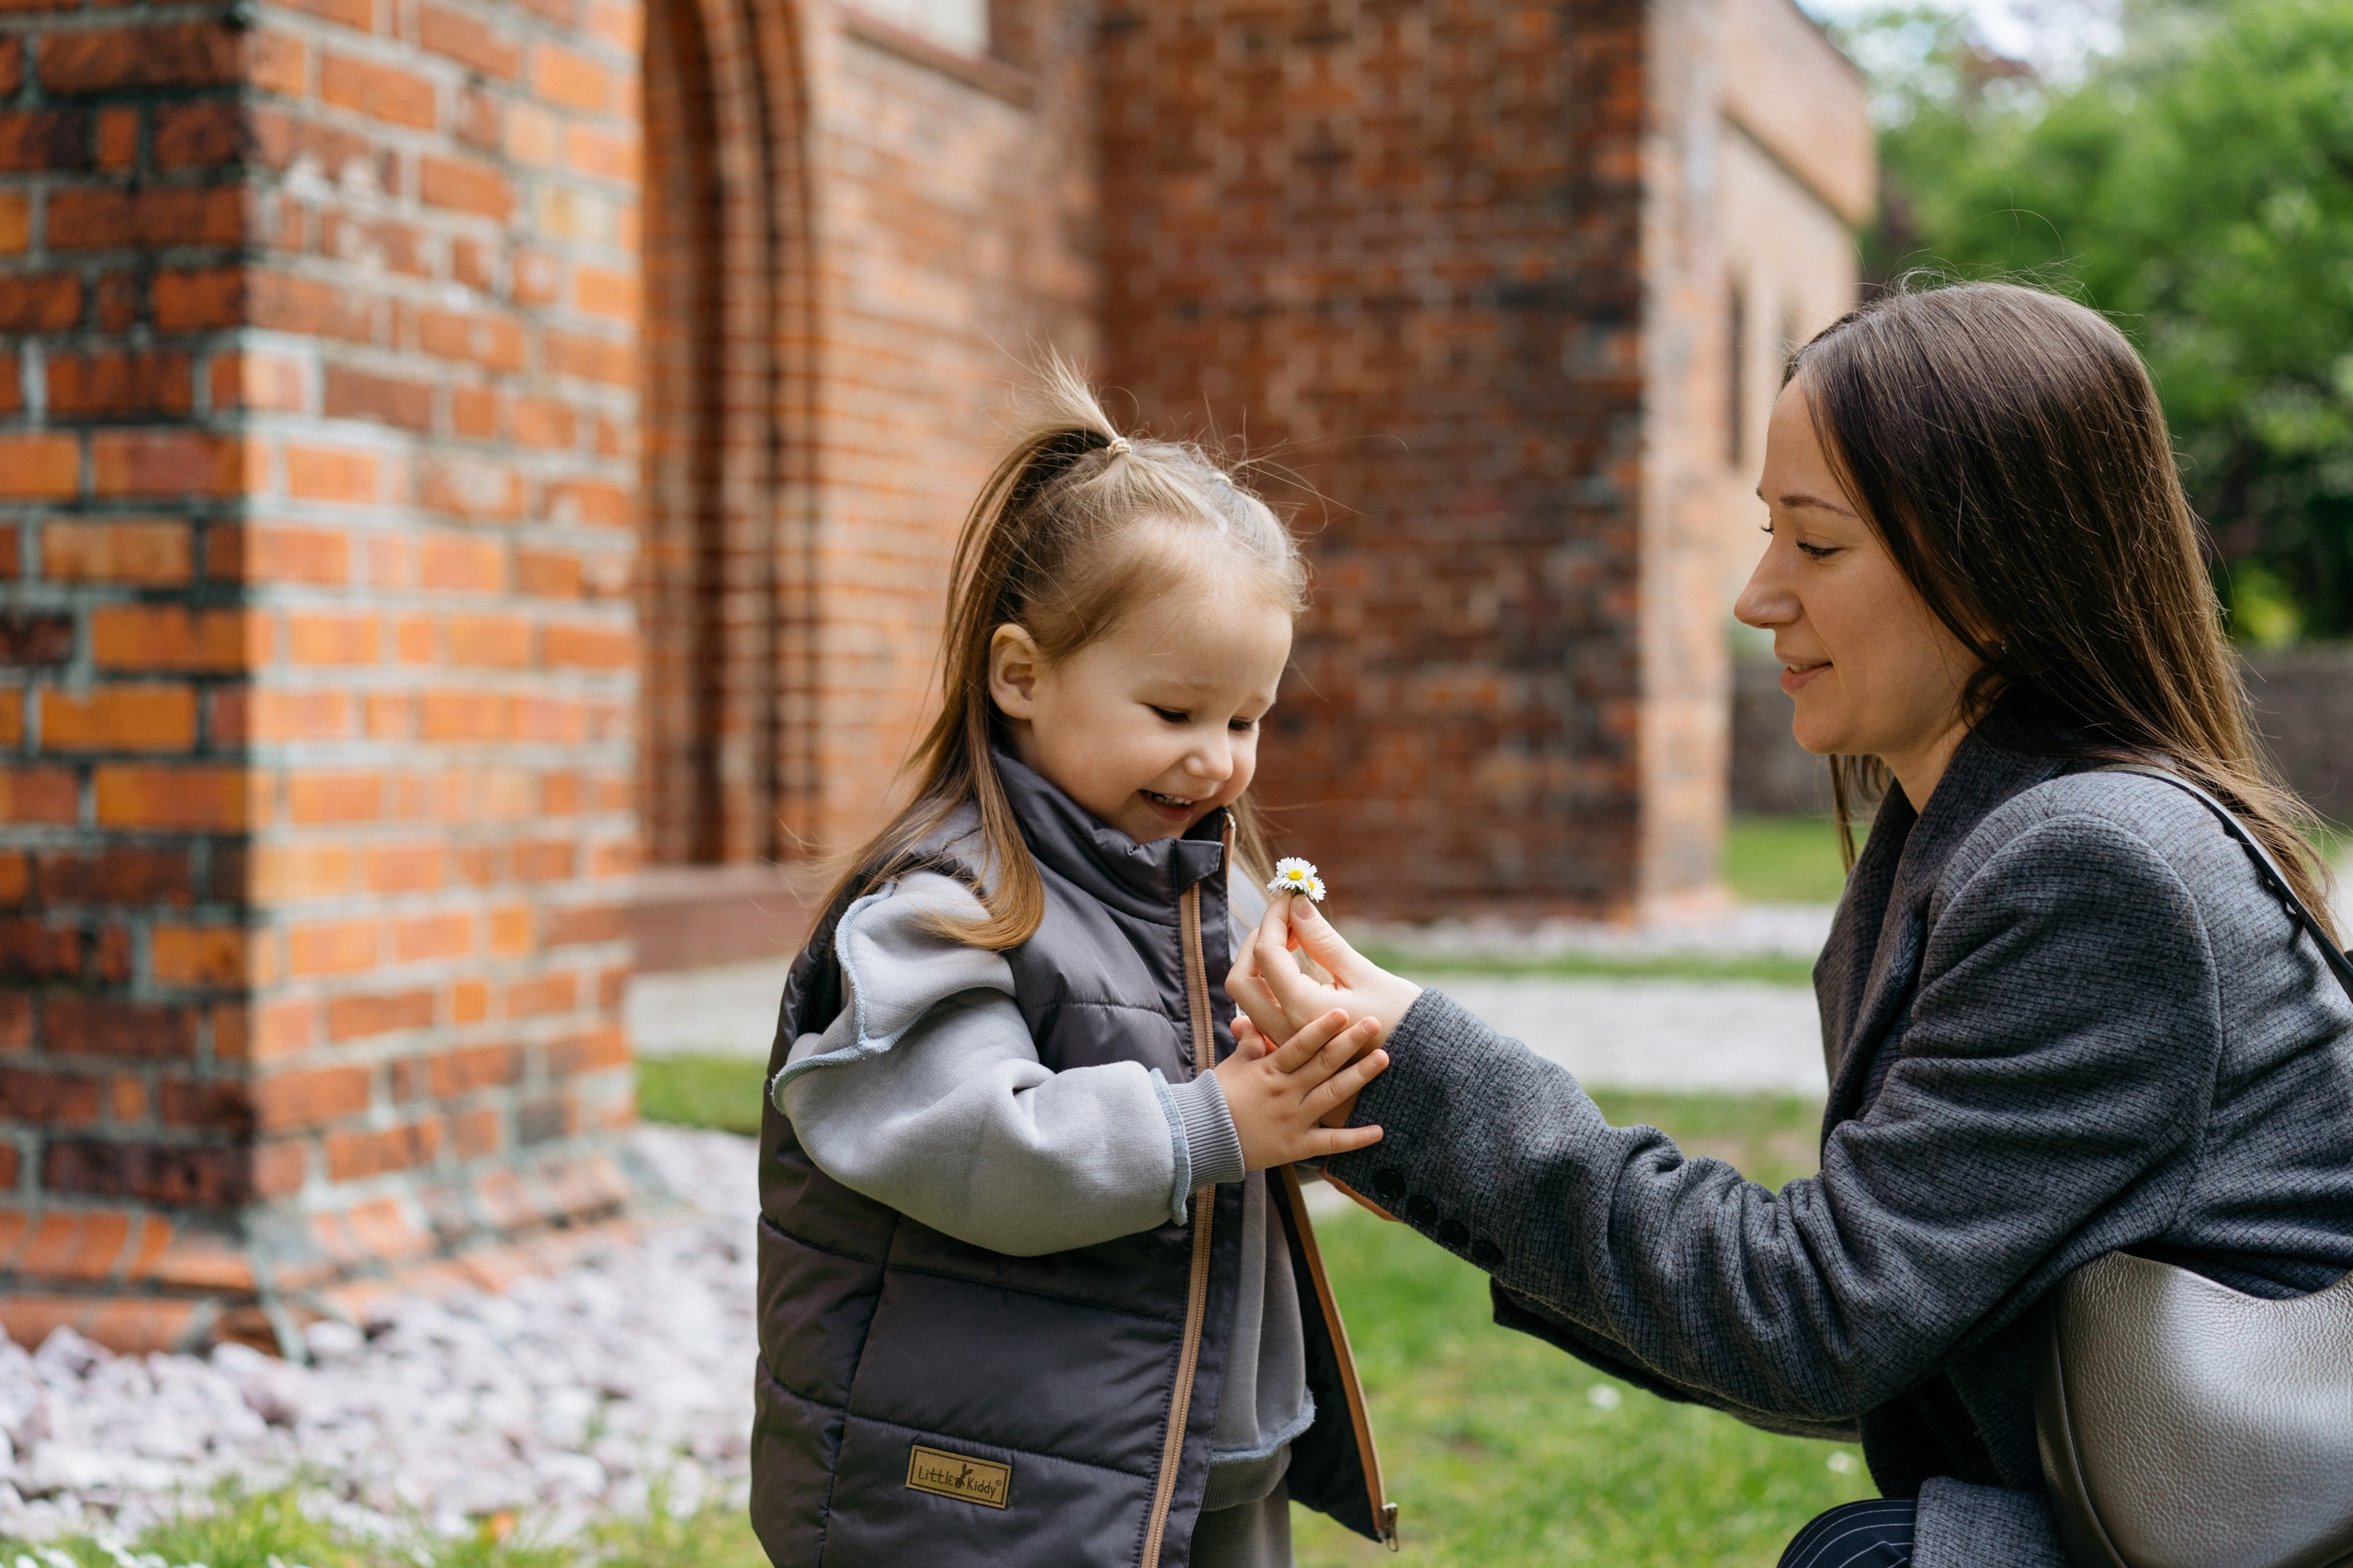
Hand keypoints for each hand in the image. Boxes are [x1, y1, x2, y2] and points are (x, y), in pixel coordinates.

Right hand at [1213, 1006, 1388, 1168]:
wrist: (1201, 1139)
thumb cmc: (1215, 1098)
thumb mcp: (1231, 1066)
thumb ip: (1249, 1044)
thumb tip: (1253, 1020)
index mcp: (1269, 1071)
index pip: (1299, 1045)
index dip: (1321, 1028)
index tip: (1342, 1011)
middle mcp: (1285, 1093)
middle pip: (1323, 1064)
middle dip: (1350, 1042)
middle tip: (1374, 1023)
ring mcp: (1293, 1120)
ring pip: (1332, 1095)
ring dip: (1359, 1076)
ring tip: (1384, 1058)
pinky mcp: (1296, 1146)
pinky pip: (1330, 1143)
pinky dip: (1355, 1138)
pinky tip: (1380, 1131)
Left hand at [1227, 896, 1422, 1052]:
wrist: (1420, 1064)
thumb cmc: (1400, 1018)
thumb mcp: (1363, 973)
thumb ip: (1322, 940)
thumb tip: (1296, 905)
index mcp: (1302, 1010)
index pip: (1267, 953)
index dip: (1274, 917)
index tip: (1290, 898)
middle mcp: (1284, 1030)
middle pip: (1241, 980)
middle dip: (1255, 942)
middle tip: (1284, 921)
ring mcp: (1284, 1043)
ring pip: (1247, 998)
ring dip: (1260, 963)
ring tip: (1293, 941)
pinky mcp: (1292, 1046)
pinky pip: (1260, 1015)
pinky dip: (1266, 986)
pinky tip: (1290, 968)